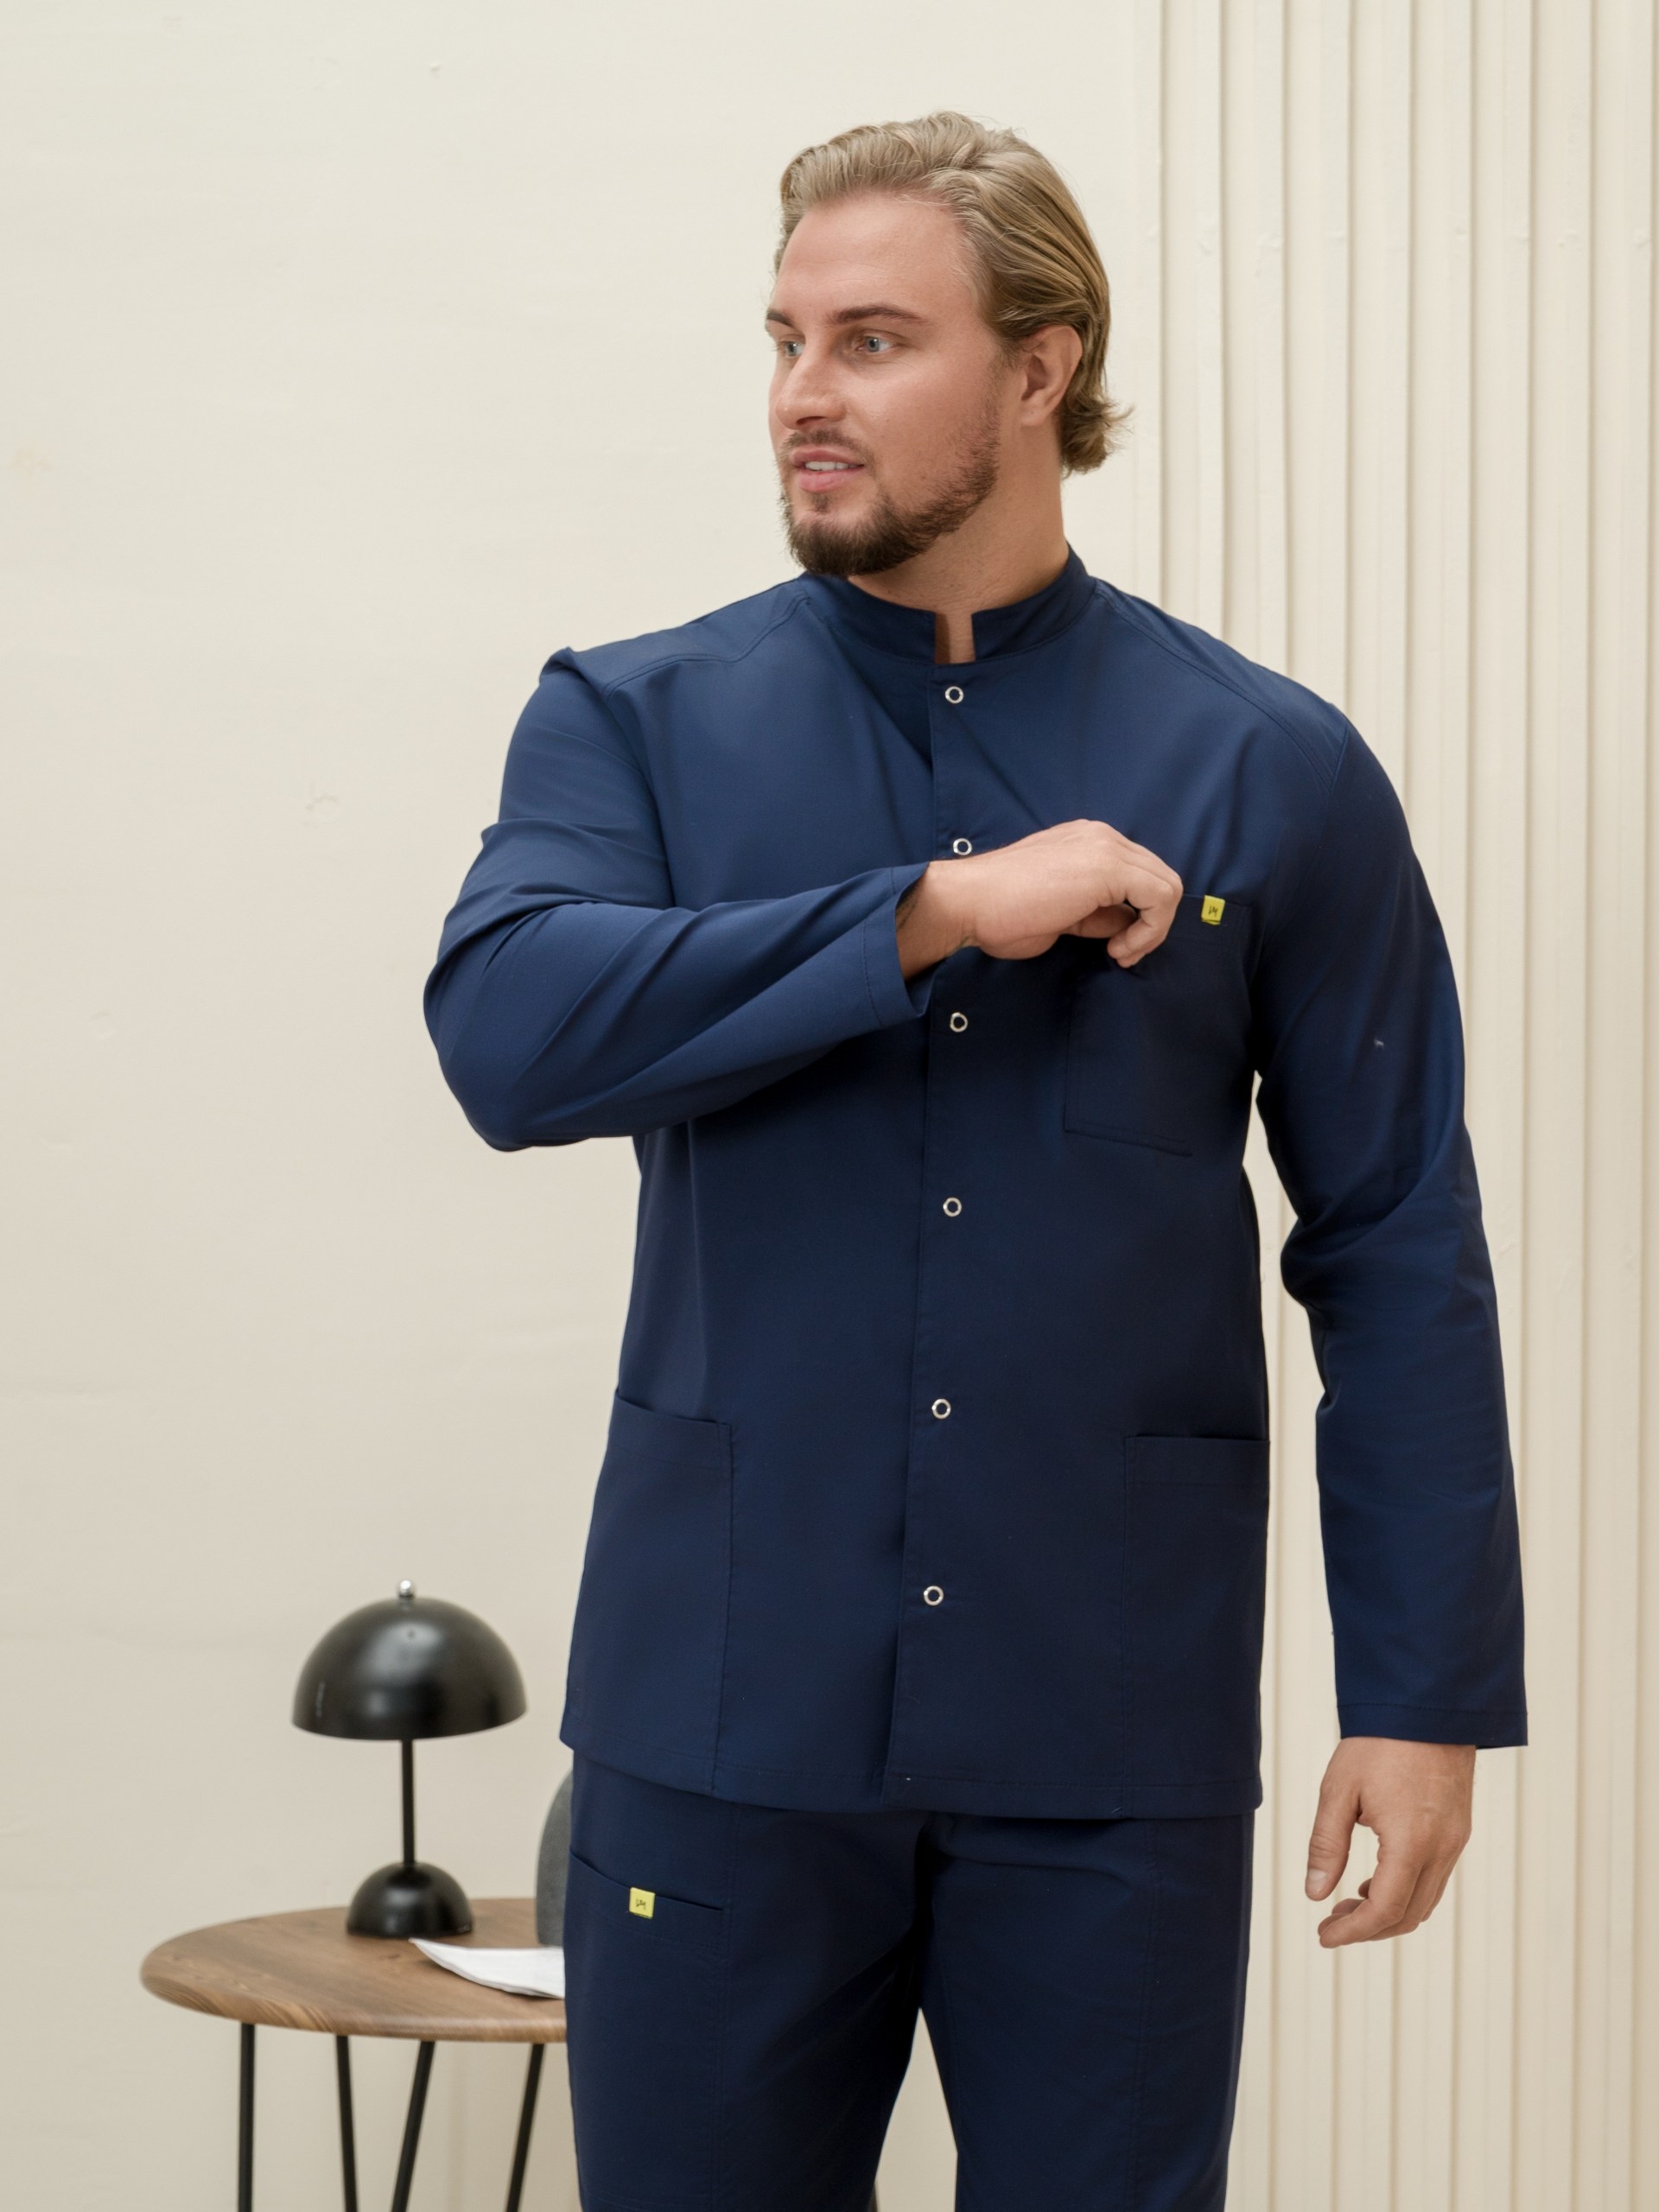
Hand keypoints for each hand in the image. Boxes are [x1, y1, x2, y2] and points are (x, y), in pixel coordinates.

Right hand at [896, 819, 1182, 975]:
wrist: (968, 902)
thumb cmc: (1000, 913)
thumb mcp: (1062, 913)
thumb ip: (1098, 913)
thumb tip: (1127, 926)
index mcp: (1088, 843)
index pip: (1140, 877)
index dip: (1140, 917)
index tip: (1116, 948)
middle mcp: (1101, 837)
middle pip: (1159, 878)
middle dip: (1152, 925)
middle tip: (1122, 953)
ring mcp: (1106, 847)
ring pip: (1168, 885)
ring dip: (1153, 929)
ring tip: (1120, 952)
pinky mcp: (1108, 866)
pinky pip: (1161, 896)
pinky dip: (1151, 929)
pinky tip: (1119, 947)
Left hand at [1304, 1736, 1474, 1947]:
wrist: (1427, 1705)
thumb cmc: (1381, 1742)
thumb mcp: (1339, 1790)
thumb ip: (1326, 1845)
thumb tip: (1315, 1893)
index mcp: (1412, 1842)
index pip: (1385, 1910)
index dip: (1353, 1932)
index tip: (1324, 1936)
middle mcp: (1442, 1848)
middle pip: (1409, 1915)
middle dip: (1369, 1929)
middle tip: (1332, 1922)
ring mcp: (1455, 1840)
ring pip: (1425, 1901)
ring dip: (1389, 1912)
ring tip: (1350, 1902)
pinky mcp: (1458, 1829)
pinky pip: (1435, 1878)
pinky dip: (1407, 1891)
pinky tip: (1377, 1879)